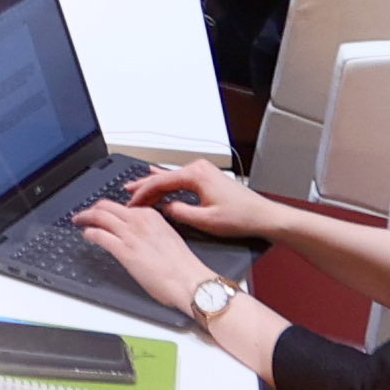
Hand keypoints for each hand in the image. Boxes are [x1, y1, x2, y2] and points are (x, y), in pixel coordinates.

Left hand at [71, 189, 214, 311]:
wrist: (188, 280)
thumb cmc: (182, 266)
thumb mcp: (167, 237)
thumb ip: (150, 232)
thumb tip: (138, 236)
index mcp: (151, 215)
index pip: (122, 206)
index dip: (109, 209)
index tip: (103, 214)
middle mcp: (139, 220)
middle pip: (106, 206)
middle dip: (92, 209)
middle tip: (84, 214)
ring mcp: (130, 234)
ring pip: (99, 216)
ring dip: (85, 217)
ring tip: (79, 221)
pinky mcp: (123, 250)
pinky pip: (99, 235)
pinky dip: (89, 233)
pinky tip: (86, 235)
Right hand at [114, 160, 275, 239]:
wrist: (263, 216)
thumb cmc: (240, 217)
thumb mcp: (206, 221)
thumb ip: (180, 212)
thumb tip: (165, 208)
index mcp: (196, 175)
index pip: (160, 182)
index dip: (143, 194)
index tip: (131, 203)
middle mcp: (198, 168)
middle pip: (163, 177)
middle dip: (144, 186)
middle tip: (126, 194)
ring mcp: (203, 172)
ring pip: (171, 178)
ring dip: (154, 186)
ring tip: (135, 189)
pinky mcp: (207, 178)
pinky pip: (180, 178)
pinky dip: (167, 182)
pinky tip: (157, 176)